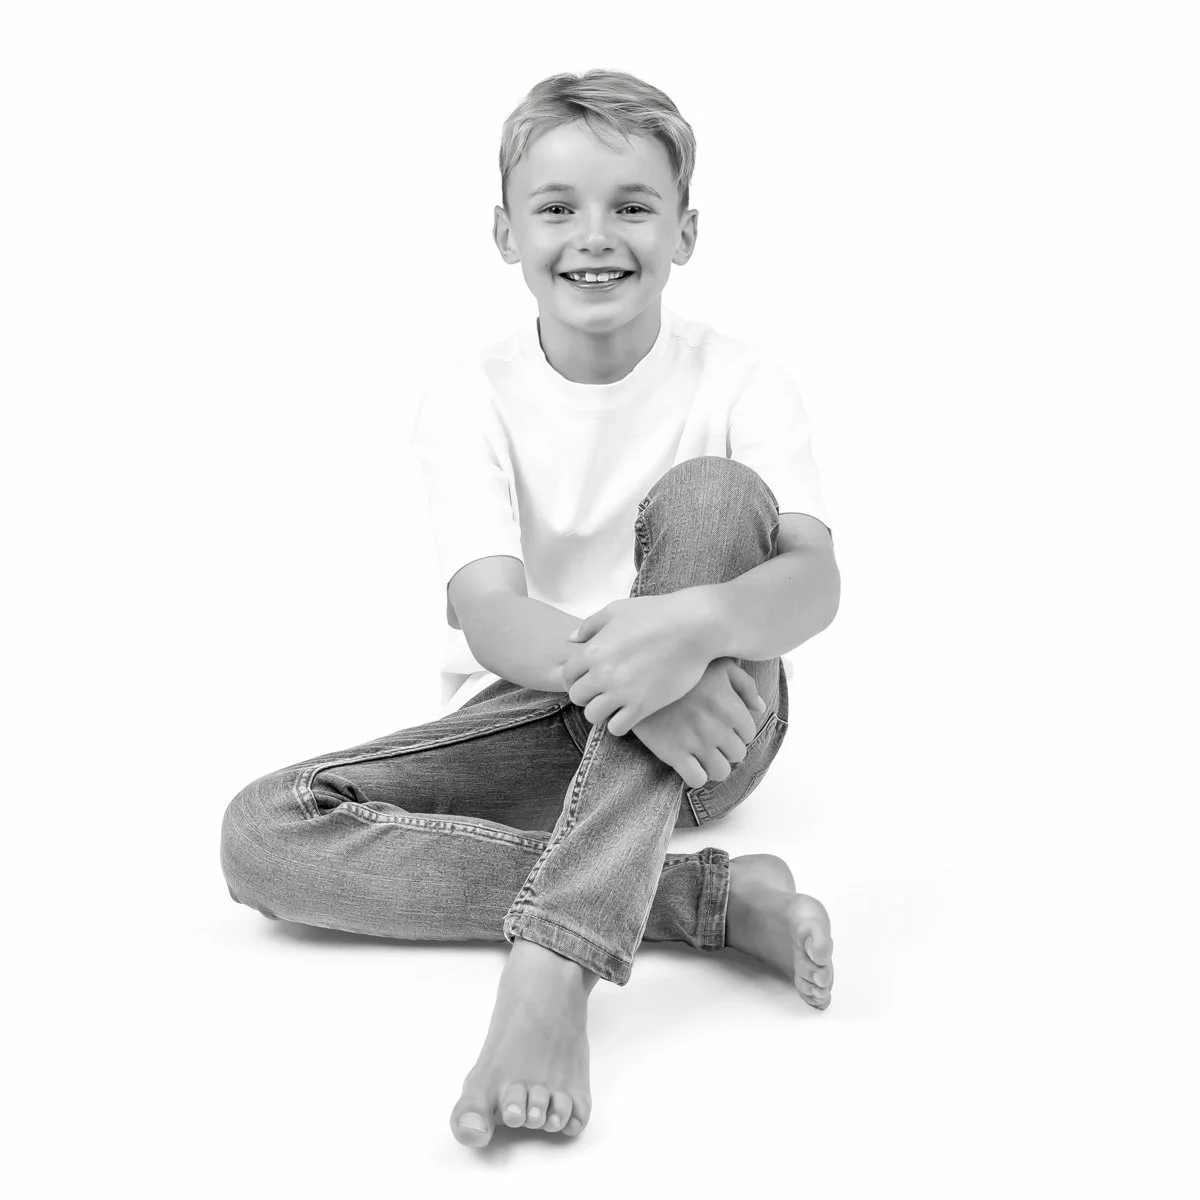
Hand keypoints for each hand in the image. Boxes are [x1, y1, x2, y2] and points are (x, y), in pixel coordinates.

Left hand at [561, 591, 717, 736]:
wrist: (694, 626)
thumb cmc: (656, 613)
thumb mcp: (617, 610)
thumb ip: (590, 625)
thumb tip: (571, 639)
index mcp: (593, 650)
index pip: (566, 675)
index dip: (575, 677)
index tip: (589, 677)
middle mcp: (603, 673)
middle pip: (577, 697)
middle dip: (587, 694)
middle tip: (602, 690)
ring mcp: (622, 692)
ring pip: (593, 716)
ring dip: (601, 711)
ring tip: (615, 704)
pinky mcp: (643, 706)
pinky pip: (617, 728)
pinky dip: (620, 723)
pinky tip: (630, 712)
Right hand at [629, 658, 766, 789]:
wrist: (639, 676)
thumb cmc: (683, 668)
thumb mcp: (719, 665)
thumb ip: (744, 684)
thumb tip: (759, 708)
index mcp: (729, 706)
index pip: (749, 734)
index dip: (737, 731)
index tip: (722, 725)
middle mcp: (716, 727)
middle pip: (737, 754)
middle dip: (727, 748)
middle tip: (711, 739)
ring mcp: (695, 742)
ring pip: (721, 772)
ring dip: (714, 765)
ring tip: (702, 754)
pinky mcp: (673, 753)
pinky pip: (696, 779)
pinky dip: (696, 775)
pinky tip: (687, 762)